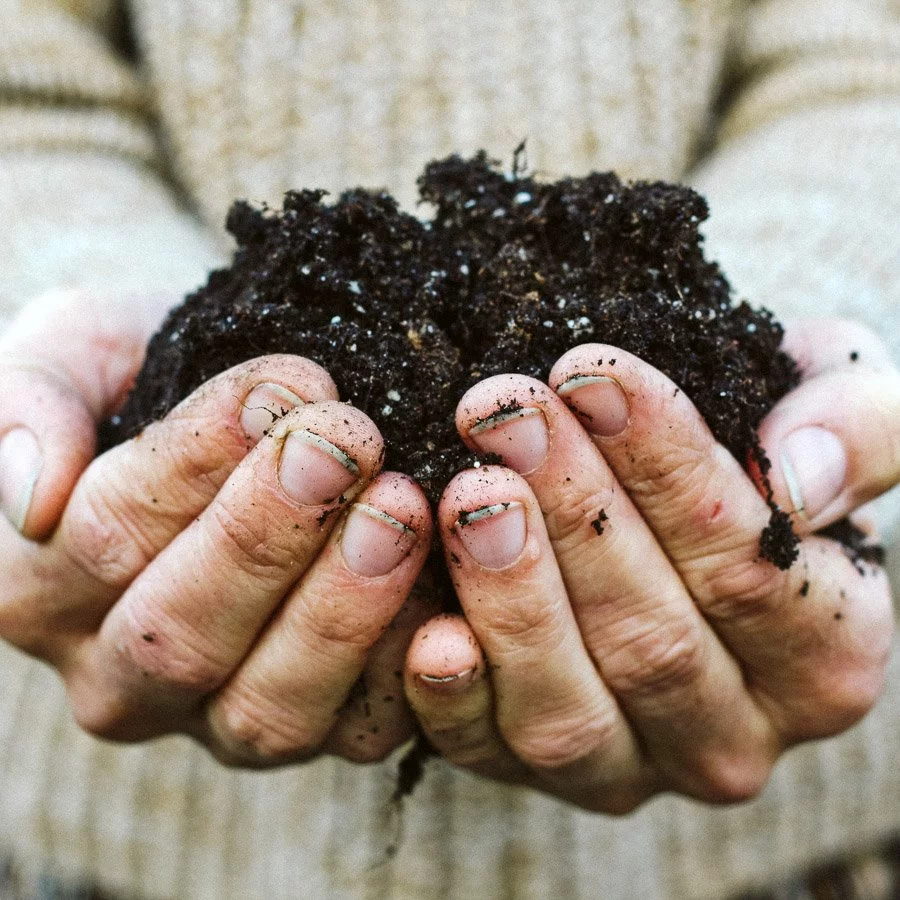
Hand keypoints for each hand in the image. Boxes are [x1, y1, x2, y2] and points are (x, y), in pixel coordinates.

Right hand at [0, 290, 433, 766]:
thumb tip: (31, 492)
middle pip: (182, 636)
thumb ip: (29, 402)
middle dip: (271, 535)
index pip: (105, 539)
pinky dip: (407, 665)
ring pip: (268, 706)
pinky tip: (448, 591)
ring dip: (343, 606)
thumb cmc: (146, 372)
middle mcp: (121, 676)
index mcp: (38, 587)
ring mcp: (218, 718)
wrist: (233, 412)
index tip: (280, 389)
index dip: (194, 464)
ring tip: (402, 507)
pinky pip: (359, 726)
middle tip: (348, 444)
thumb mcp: (73, 350)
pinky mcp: (315, 727)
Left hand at [404, 319, 897, 811]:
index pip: (749, 569)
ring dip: (512, 593)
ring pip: (569, 708)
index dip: (666, 467)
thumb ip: (861, 430)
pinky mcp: (532, 770)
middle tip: (503, 411)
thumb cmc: (759, 451)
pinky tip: (425, 623)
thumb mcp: (843, 406)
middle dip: (572, 513)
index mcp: (826, 657)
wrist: (684, 506)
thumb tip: (799, 480)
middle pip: (651, 639)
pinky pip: (486, 752)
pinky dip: (452, 696)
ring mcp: (628, 768)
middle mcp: (732, 737)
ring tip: (468, 487)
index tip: (591, 372)